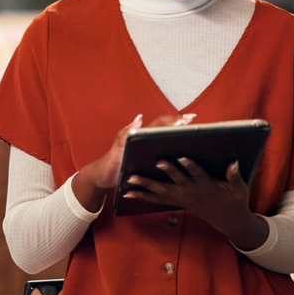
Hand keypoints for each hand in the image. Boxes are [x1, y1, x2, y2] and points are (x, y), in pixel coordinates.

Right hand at [72, 113, 194, 211]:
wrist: (102, 176)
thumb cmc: (124, 166)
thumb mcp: (139, 159)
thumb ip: (152, 150)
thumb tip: (165, 140)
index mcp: (144, 139)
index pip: (163, 126)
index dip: (176, 121)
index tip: (191, 118)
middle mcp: (137, 137)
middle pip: (158, 125)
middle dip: (173, 121)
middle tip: (188, 119)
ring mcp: (126, 142)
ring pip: (146, 130)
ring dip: (161, 125)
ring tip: (177, 123)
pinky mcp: (117, 149)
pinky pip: (124, 137)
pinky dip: (130, 129)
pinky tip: (138, 122)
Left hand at [124, 158, 269, 250]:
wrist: (228, 220)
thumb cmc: (234, 201)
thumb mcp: (239, 190)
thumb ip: (235, 177)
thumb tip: (234, 163)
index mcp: (207, 186)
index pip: (198, 174)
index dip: (190, 166)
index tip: (182, 157)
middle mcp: (192, 192)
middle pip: (176, 182)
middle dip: (166, 173)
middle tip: (156, 162)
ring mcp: (183, 198)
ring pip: (162, 192)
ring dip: (146, 186)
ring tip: (131, 179)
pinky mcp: (177, 202)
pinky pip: (157, 200)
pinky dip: (143, 196)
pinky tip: (128, 193)